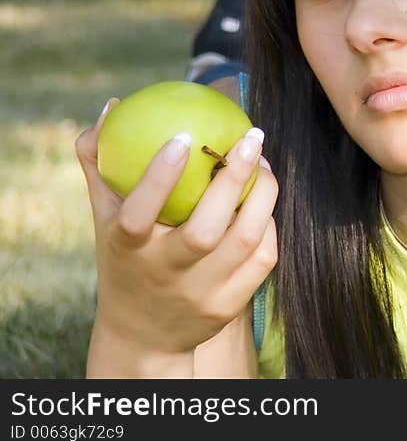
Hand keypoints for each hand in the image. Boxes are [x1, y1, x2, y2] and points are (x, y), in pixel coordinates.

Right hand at [75, 97, 278, 357]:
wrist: (144, 333)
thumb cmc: (125, 257)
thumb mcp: (105, 217)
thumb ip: (103, 163)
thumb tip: (113, 106)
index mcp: (128, 250)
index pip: (140, 215)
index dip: (159, 177)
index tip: (183, 137)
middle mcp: (165, 274)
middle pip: (205, 231)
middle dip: (233, 179)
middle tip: (251, 137)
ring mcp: (200, 294)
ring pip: (244, 242)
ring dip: (263, 196)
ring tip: (264, 162)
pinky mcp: (229, 305)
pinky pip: (263, 259)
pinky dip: (270, 224)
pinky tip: (266, 197)